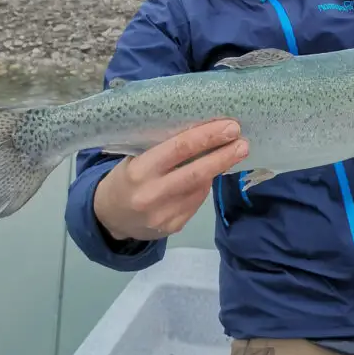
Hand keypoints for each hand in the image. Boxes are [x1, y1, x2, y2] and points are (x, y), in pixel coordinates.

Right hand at [93, 119, 247, 241]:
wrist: (109, 216)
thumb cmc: (126, 176)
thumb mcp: (135, 157)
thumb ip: (163, 149)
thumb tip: (202, 132)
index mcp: (139, 170)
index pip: (179, 149)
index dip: (207, 137)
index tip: (230, 127)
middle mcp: (151, 195)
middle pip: (196, 173)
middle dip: (224, 156)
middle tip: (244, 142)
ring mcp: (163, 215)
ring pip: (200, 189)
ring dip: (217, 170)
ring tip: (231, 153)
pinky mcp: (172, 227)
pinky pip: (196, 202)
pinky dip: (204, 187)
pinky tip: (207, 176)